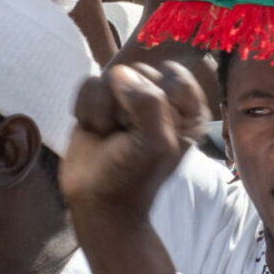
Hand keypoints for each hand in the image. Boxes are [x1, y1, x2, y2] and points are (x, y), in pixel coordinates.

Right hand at [62, 63, 207, 227]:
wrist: (98, 201)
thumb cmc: (134, 176)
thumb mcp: (157, 144)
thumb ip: (149, 103)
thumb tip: (120, 74)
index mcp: (186, 110)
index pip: (176, 77)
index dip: (159, 101)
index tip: (153, 130)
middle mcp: (159, 99)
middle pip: (140, 73)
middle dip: (128, 106)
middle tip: (126, 135)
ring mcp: (126, 97)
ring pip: (111, 75)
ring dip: (105, 111)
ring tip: (109, 134)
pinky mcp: (99, 100)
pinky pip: (89, 83)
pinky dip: (87, 110)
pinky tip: (94, 130)